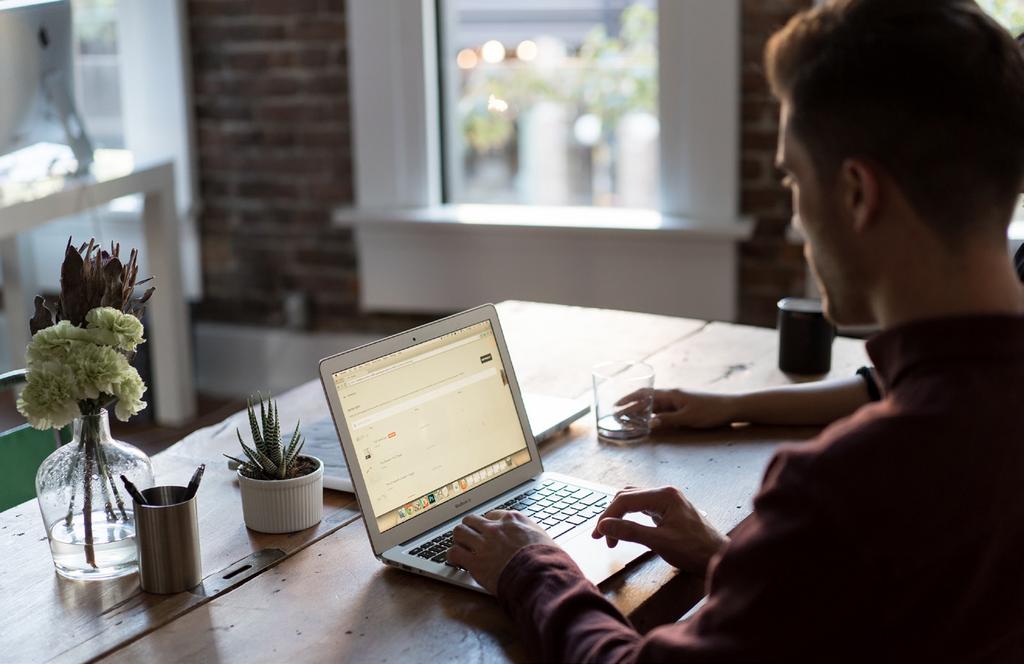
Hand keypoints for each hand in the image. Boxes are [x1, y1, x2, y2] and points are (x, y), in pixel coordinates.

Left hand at [448, 510, 555, 593]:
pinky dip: (452, 557)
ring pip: (459, 532)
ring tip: (460, 547)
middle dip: (470, 528)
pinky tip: (455, 561)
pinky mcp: (475, 562)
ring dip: (459, 540)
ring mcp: (483, 544)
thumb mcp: (544, 538)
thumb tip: (534, 539)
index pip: (492, 515)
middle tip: (470, 538)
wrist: (540, 575)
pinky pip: (454, 553)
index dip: (489, 524)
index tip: (488, 531)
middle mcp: (495, 528)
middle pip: (471, 520)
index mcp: (513, 520)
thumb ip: (532, 534)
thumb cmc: (547, 559)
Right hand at [592, 486, 726, 575]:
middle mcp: (665, 493)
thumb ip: (630, 532)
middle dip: (611, 516)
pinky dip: (630, 518)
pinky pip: (642, 508)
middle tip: (601, 537)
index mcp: (664, 495)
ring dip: (619, 516)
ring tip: (611, 535)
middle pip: (627, 497)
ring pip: (633, 501)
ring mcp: (667, 500)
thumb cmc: (695, 550)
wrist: (719, 557)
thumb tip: (604, 526)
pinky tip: (626, 529)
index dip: (608, 517)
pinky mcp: (668, 510)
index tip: (599, 535)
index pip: (625, 500)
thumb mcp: (659, 542)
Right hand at [619, 388, 738, 429]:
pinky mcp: (684, 406)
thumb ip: (668, 420)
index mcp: (671, 394)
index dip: (629, 399)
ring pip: (654, 405)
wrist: (732, 407)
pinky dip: (653, 414)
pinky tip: (649, 420)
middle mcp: (672, 395)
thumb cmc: (711, 411)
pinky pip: (663, 409)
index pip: (645, 394)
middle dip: (631, 406)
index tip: (616, 405)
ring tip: (628, 419)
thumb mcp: (688, 418)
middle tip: (617, 415)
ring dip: (641, 410)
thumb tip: (649, 423)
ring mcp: (678, 400)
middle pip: (647, 399)